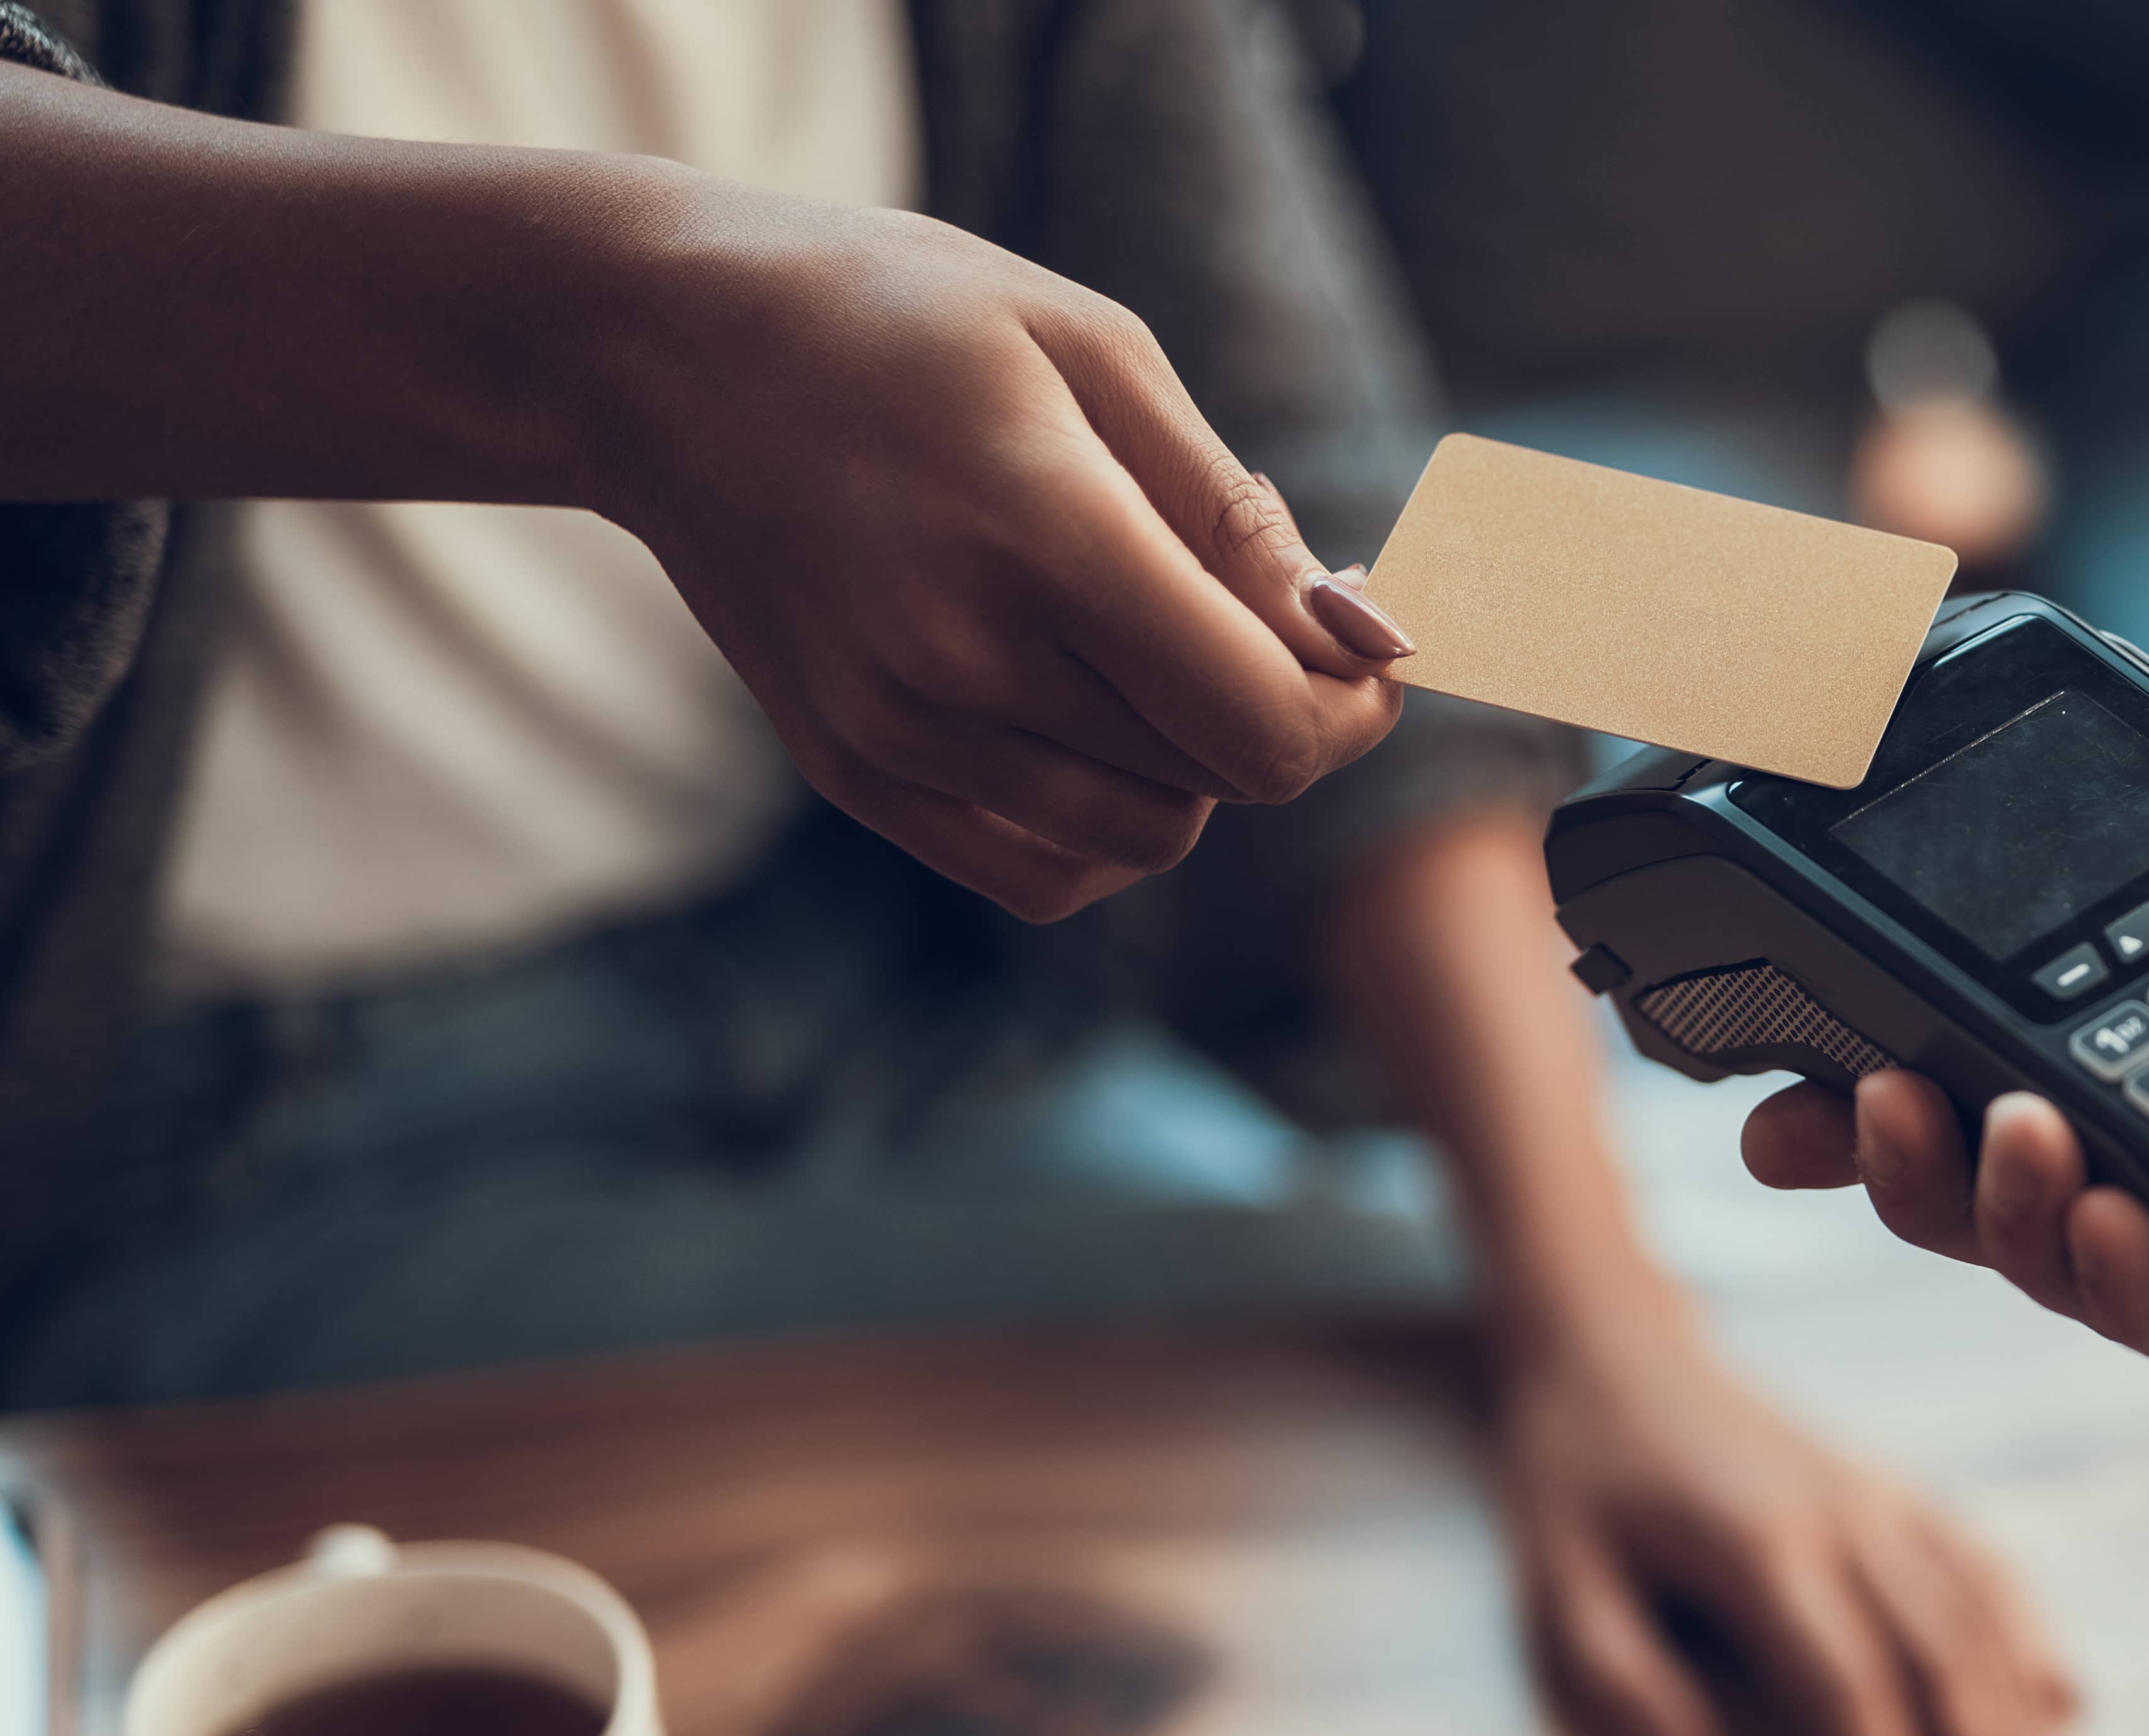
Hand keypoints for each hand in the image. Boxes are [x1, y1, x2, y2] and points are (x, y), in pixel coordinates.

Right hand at [588, 171, 1410, 919]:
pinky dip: (1107, 827)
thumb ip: (1237, 517)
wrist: (658, 351)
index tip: (1362, 644)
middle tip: (1257, 616)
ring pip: (1144, 838)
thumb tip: (1361, 636)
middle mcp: (962, 659)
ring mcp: (898, 733)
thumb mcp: (1094, 353)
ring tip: (1150, 649)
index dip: (1354, 706)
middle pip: (1217, 782)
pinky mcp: (856, 774)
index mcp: (1044, 537)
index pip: (1267, 726)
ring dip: (1192, 770)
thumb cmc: (902, 319)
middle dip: (1279, 715)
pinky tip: (1093, 723)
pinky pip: (1046, 875)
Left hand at [1490, 1318, 2081, 1735]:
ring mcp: (1880, 1497)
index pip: (1845, 1685)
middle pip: (1938, 1661)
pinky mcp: (1897, 1491)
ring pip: (1977, 1621)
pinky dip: (2030, 1638)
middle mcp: (1840, 1517)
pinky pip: (1983, 1567)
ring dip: (2025, 1731)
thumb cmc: (1574, 1491)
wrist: (1616, 1353)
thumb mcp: (1557, 1590)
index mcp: (1755, 1546)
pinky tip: (2066, 1709)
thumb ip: (1620, 1695)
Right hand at [1741, 772, 2148, 1400]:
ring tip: (1984, 1137)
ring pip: (2087, 1275)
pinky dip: (2137, 1284)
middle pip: (2019, 1193)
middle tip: (1816, 1118)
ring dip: (2002, 1214)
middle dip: (1894, 1164)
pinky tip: (2101, 1214)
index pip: (2033, 1068)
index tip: (1794, 1057)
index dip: (1906, 1072)